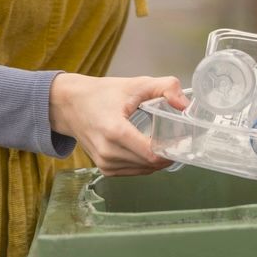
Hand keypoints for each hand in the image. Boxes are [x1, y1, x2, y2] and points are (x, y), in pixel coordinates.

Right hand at [49, 72, 188, 175]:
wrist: (71, 105)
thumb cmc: (102, 94)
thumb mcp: (136, 84)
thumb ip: (166, 88)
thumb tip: (185, 105)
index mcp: (115, 130)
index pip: (150, 153)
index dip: (171, 149)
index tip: (183, 140)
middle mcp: (108, 151)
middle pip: (150, 163)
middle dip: (168, 154)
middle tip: (179, 140)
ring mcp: (105, 163)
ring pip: (144, 170)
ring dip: (157, 160)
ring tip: (166, 143)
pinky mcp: (105, 169)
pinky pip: (134, 172)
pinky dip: (145, 163)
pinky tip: (149, 149)